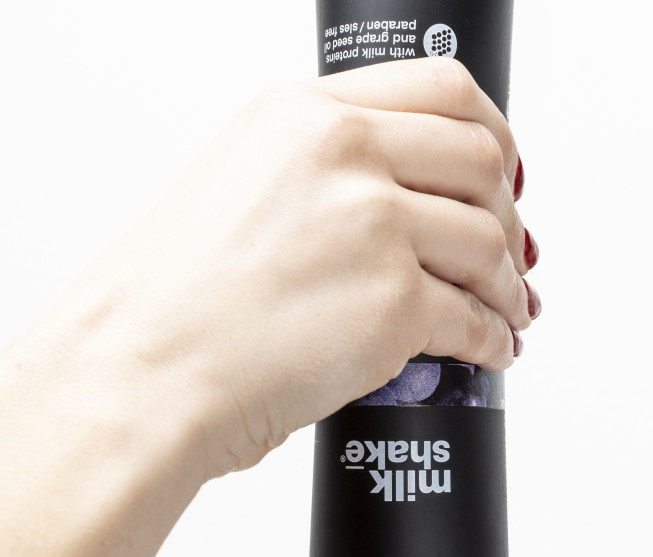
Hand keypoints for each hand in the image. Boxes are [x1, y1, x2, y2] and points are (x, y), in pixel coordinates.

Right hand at [51, 58, 534, 476]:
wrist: (142, 371)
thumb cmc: (168, 306)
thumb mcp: (235, 188)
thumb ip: (313, 179)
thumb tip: (382, 207)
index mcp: (304, 114)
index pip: (440, 90)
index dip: (489, 135)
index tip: (500, 172)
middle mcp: (345, 155)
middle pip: (481, 161)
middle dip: (508, 213)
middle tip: (509, 253)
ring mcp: (375, 227)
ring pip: (490, 243)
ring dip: (507, 286)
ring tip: (506, 312)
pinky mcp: (393, 304)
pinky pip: (475, 320)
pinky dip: (494, 340)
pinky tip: (490, 351)